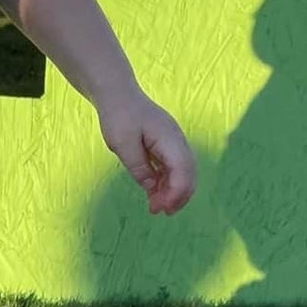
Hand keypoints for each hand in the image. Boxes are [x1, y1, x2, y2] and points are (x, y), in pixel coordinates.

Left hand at [97, 91, 196, 215]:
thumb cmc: (118, 115)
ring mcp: (173, 142)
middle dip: (178, 196)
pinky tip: (154, 194)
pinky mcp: (166, 145)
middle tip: (160, 212)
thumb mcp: (122, 144)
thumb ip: (138, 167)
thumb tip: (151, 187)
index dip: (176, 193)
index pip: (183, 170)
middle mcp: (177, 140)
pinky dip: (167, 182)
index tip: (162, 208)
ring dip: (172, 191)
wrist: (118, 94)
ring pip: (183, 172)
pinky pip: (172, 167)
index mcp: (169, 138)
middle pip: (189, 173)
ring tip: (155, 207)